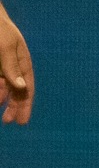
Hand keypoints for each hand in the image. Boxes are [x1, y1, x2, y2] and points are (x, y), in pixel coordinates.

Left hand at [0, 3, 31, 125]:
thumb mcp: (5, 46)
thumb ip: (12, 67)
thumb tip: (22, 87)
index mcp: (22, 63)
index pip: (27, 88)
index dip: (25, 105)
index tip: (22, 121)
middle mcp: (11, 68)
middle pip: (16, 92)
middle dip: (14, 107)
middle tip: (9, 121)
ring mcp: (0, 69)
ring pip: (3, 90)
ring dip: (2, 99)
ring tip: (0, 109)